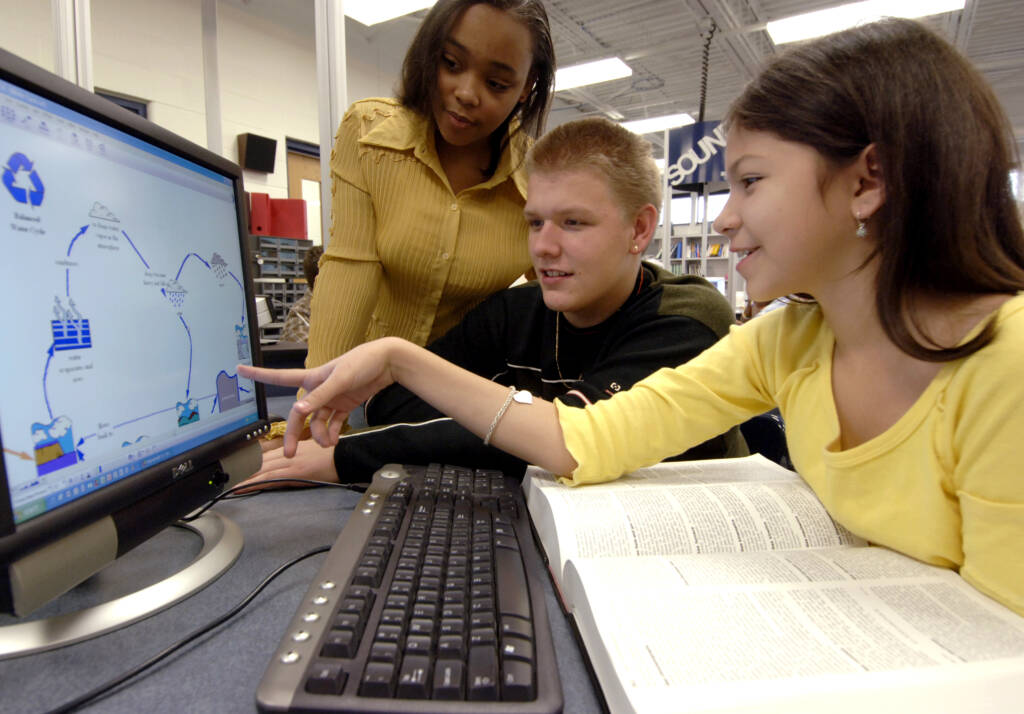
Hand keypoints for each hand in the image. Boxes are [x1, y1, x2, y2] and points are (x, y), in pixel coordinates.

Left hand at [234, 440, 338, 492]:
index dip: (250, 463)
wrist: (344, 457)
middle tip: (228, 478)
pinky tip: (248, 487)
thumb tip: (283, 462)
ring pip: (262, 470)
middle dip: (243, 471)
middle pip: (260, 463)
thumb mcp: (309, 450)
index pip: (265, 456)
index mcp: (290, 449)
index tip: (237, 469)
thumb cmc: (331, 454)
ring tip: (232, 485)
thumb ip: (295, 456)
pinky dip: (258, 483)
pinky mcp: (295, 473)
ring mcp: (290, 464)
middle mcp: (287, 455)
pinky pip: (272, 478)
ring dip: (246, 478)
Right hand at [238, 338, 399, 455]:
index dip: (259, 375)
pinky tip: (335, 440)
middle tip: (289, 453)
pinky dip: (333, 431)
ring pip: (318, 421)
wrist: (388, 362)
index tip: (240, 370)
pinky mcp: (346, 403)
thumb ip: (320, 396)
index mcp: (312, 377)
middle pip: (300, 414)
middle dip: (295, 433)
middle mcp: (319, 388)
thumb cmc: (362, 362)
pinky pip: (333, 421)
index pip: (281, 377)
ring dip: (320, 434)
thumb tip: (299, 411)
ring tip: (328, 444)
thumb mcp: (340, 379)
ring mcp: (332, 396)